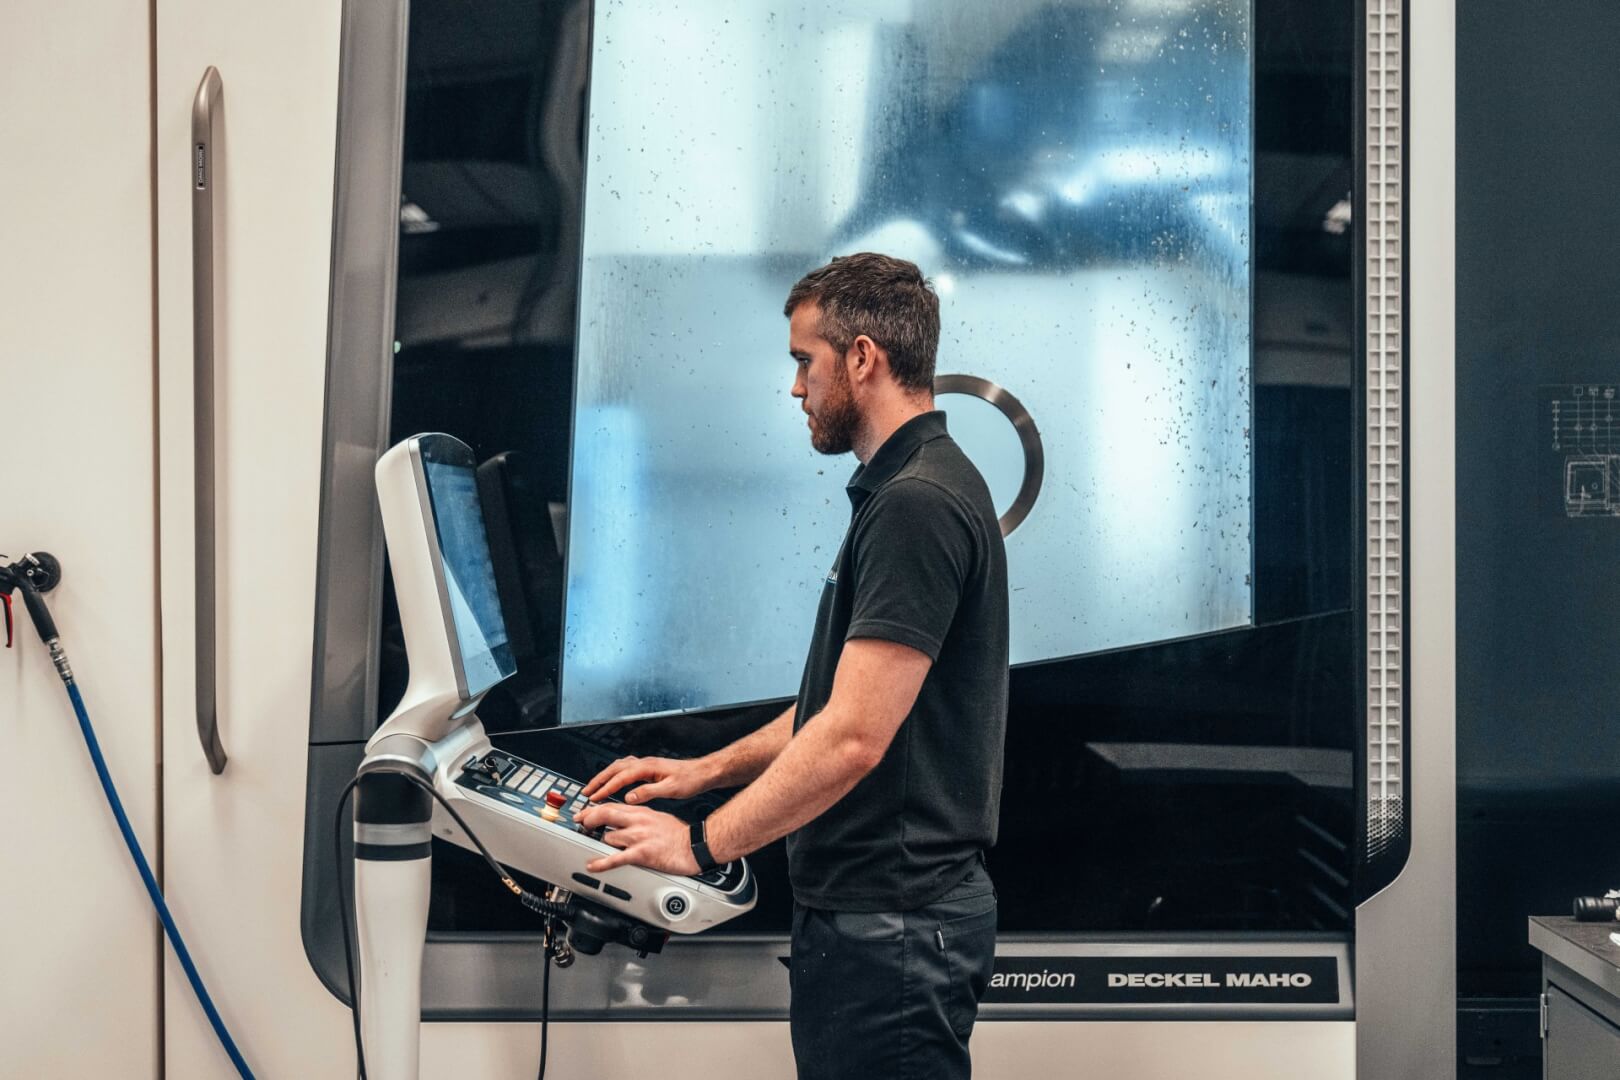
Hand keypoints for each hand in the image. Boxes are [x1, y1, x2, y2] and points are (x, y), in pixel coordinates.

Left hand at [575, 803, 698, 875]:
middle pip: (604, 815)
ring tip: (602, 848)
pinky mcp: (641, 854)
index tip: (583, 812)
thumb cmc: (679, 834)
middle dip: (589, 819)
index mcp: (641, 811)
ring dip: (604, 843)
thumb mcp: (657, 817)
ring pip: (609, 837)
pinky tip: (592, 866)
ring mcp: (638, 837)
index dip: (593, 809)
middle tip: (581, 823)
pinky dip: (601, 863)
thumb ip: (639, 817)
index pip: (611, 806)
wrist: (694, 846)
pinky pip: (616, 858)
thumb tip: (625, 820)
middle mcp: (638, 822)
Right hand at [582, 754, 713, 804]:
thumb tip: (629, 797)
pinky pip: (626, 767)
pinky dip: (615, 774)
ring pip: (618, 766)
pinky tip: (614, 780)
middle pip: (614, 768)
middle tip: (586, 792)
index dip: (606, 788)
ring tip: (594, 788)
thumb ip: (649, 792)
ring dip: (605, 776)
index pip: (621, 777)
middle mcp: (645, 762)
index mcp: (648, 767)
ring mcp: (646, 763)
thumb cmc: (691, 780)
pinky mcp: (649, 767)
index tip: (594, 798)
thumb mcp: (671, 789)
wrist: (704, 772)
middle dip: (598, 780)